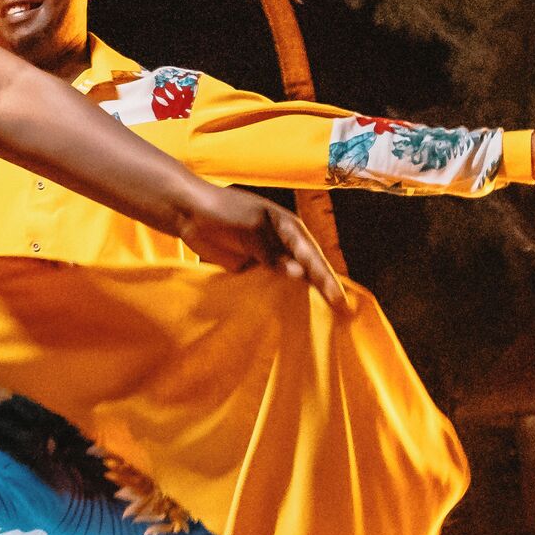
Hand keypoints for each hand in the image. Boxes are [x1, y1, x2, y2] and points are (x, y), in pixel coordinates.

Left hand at [173, 186, 346, 306]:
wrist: (190, 214)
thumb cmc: (224, 212)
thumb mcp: (251, 228)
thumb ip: (272, 252)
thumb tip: (299, 274)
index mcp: (290, 228)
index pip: (313, 258)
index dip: (327, 280)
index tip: (339, 302)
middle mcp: (285, 245)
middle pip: (309, 271)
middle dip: (324, 292)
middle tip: (344, 316)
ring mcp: (269, 258)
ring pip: (291, 282)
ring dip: (303, 299)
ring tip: (322, 323)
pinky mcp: (252, 270)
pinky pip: (269, 288)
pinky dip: (278, 301)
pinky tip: (286, 318)